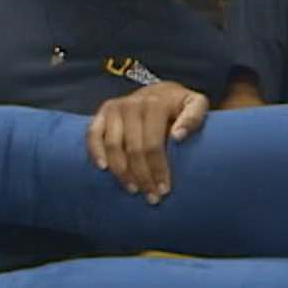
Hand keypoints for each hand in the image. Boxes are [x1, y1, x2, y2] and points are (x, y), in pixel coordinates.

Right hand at [88, 81, 207, 199]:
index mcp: (156, 103)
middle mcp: (132, 104)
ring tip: (133, 190)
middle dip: (142, 176)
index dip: (158, 169)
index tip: (164, 190)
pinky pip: (92, 135)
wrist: (161, 90)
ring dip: (121, 171)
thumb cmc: (180, 105)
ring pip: (113, 146)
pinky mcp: (102, 113)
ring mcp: (115, 108)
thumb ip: (194, 117)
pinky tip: (103, 169)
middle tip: (151, 197)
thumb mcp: (195, 103)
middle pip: (133, 149)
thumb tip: (178, 136)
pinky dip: (95, 152)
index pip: (153, 144)